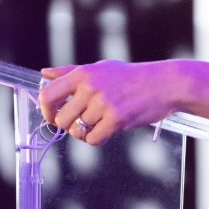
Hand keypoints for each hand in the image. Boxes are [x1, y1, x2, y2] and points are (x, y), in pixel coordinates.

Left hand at [38, 60, 181, 145]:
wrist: (164, 84)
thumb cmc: (131, 77)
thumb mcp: (100, 69)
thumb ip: (70, 72)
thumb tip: (44, 74)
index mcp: (83, 74)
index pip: (48, 95)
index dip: (45, 110)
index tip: (53, 115)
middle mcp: (90, 88)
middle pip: (60, 119)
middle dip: (67, 125)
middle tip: (80, 122)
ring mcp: (103, 104)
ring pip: (77, 131)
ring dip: (85, 132)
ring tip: (99, 122)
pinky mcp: (116, 120)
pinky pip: (93, 139)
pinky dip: (97, 139)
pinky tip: (107, 129)